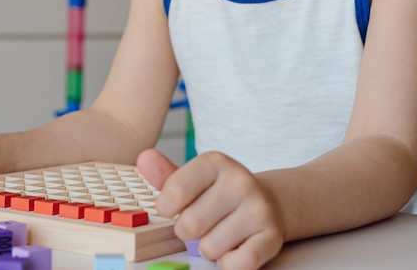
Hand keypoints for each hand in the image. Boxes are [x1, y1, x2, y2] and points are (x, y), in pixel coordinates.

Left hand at [137, 149, 284, 269]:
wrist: (268, 203)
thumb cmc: (218, 194)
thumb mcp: (192, 180)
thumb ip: (165, 175)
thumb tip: (144, 158)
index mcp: (215, 162)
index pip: (174, 192)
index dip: (167, 208)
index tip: (175, 207)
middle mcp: (240, 181)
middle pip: (189, 226)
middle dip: (189, 232)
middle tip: (203, 223)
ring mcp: (259, 208)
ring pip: (210, 248)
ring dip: (210, 249)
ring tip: (221, 233)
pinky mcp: (272, 236)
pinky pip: (235, 264)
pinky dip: (229, 263)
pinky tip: (236, 246)